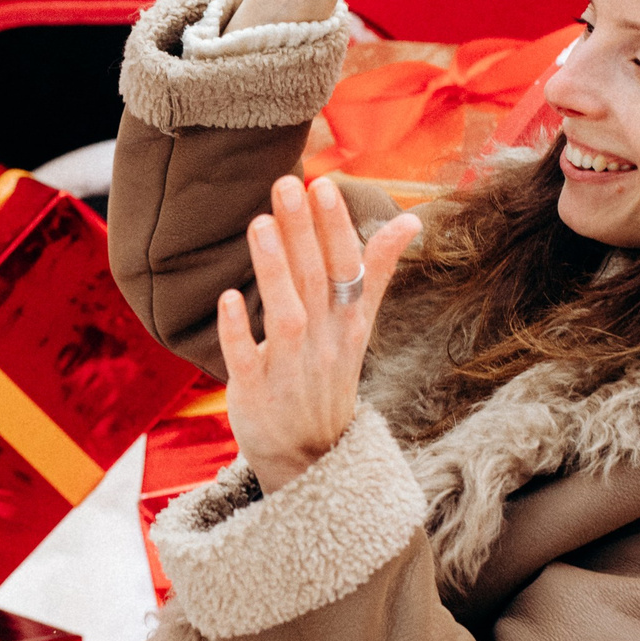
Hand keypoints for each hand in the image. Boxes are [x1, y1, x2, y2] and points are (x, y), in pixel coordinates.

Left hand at [220, 176, 421, 493]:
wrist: (310, 456)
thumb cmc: (327, 376)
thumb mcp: (358, 326)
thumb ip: (376, 272)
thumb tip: (412, 221)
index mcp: (348, 324)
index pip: (347, 269)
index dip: (336, 229)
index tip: (325, 185)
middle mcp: (324, 343)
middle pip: (315, 282)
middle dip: (303, 232)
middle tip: (288, 184)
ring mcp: (290, 370)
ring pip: (286, 315)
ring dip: (274, 271)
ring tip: (259, 224)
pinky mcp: (256, 394)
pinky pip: (248, 360)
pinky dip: (239, 331)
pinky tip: (227, 298)